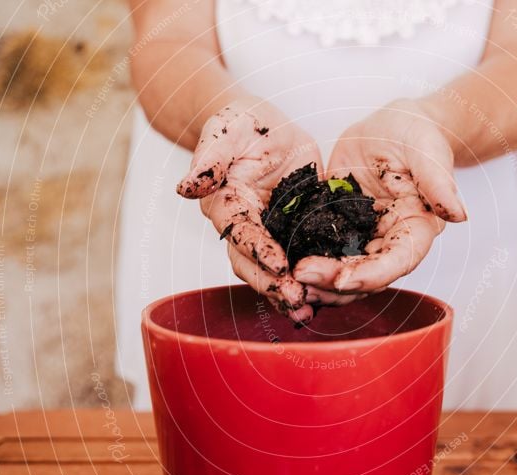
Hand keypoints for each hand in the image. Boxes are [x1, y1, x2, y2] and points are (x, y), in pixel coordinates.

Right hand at [176, 97, 321, 322]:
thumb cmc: (241, 124)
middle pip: (252, 264)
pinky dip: (313, 279)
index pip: (239, 232)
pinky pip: (301, 260)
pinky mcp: (295, 232)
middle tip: (297, 299)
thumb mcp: (227, 130)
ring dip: (289, 292)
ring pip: (274, 272)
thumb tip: (186, 187)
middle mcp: (244, 226)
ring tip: (310, 309)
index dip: (257, 249)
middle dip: (273, 283)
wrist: (263, 127)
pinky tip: (330, 295)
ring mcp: (270, 234)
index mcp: (226, 203)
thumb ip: (210, 158)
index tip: (278, 263)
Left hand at [294, 99, 464, 294]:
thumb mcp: (428, 151)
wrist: (393, 125)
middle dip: (332, 283)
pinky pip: (321, 250)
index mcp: (416, 229)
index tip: (342, 280)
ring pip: (341, 273)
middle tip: (300, 277)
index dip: (370, 275)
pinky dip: (304, 259)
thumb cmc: (417, 134)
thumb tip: (458, 214)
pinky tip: (281, 261)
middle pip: (364, 276)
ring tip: (287, 278)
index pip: (397, 262)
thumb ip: (439, 182)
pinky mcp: (339, 228)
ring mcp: (363, 238)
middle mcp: (390, 241)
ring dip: (316, 282)